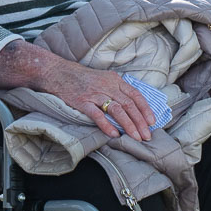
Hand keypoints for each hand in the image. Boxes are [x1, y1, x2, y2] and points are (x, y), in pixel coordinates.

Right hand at [38, 56, 155, 140]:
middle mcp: (107, 86)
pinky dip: (106, 124)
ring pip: (116, 109)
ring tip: (136, 137)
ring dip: (128, 125)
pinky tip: (114, 134)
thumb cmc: (81, 78)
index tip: (153, 122)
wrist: (58, 72)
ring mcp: (95, 94)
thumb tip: (130, 106)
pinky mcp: (82, 102)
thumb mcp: (103, 78)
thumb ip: (116, 89)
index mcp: (114, 80)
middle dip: (140, 121)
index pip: (135, 95)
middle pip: (129, 104)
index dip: (145, 109)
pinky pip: (97, 114)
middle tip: (147, 135)